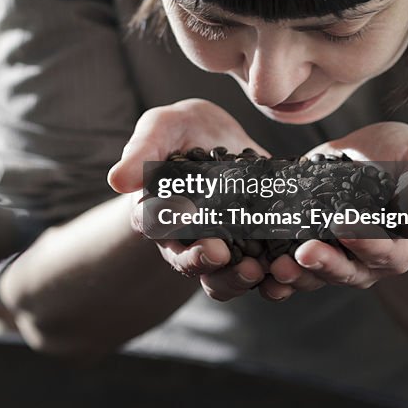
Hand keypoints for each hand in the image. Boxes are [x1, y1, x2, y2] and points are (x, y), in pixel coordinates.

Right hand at [108, 99, 276, 301]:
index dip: (173, 235)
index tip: (197, 233)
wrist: (214, 132)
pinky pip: (261, 267)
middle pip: (191, 264)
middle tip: (231, 260)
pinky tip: (289, 263)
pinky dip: (273, 270)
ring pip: (223, 277)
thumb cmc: (178, 128)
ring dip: (238, 279)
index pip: (157, 230)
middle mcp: (184, 237)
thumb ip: (142, 152)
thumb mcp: (160, 128)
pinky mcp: (252, 243)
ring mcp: (220, 244)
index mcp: (155, 211)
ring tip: (258, 270)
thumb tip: (117, 181)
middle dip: (210, 266)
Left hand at [264, 122, 407, 297]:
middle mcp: (365, 261)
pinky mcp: (302, 250)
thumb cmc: (397, 154)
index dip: (367, 243)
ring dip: (295, 276)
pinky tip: (256, 270)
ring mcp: (332, 258)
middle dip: (325, 265)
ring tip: (277, 267)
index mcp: (399, 244)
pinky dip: (271, 275)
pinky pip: (288, 269)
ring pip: (314, 277)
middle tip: (305, 252)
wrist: (359, 153)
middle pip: (347, 273)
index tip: (343, 226)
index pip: (386, 254)